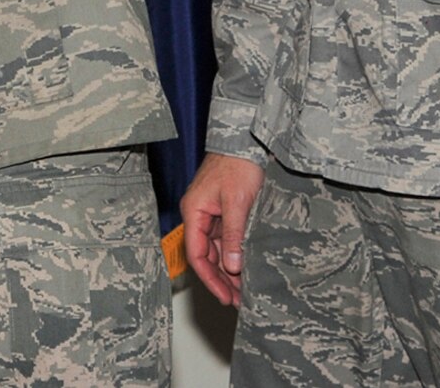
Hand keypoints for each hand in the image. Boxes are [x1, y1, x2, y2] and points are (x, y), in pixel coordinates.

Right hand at [179, 152, 264, 306]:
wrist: (246, 139)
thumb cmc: (237, 164)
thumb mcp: (237, 203)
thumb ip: (233, 235)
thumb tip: (231, 267)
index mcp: (194, 212)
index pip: (197, 255)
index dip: (210, 279)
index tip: (226, 296)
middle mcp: (199, 214)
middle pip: (206, 255)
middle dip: (221, 279)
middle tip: (239, 300)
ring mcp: (211, 213)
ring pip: (216, 249)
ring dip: (229, 269)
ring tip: (245, 289)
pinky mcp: (224, 210)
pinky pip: (226, 238)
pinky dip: (234, 253)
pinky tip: (246, 266)